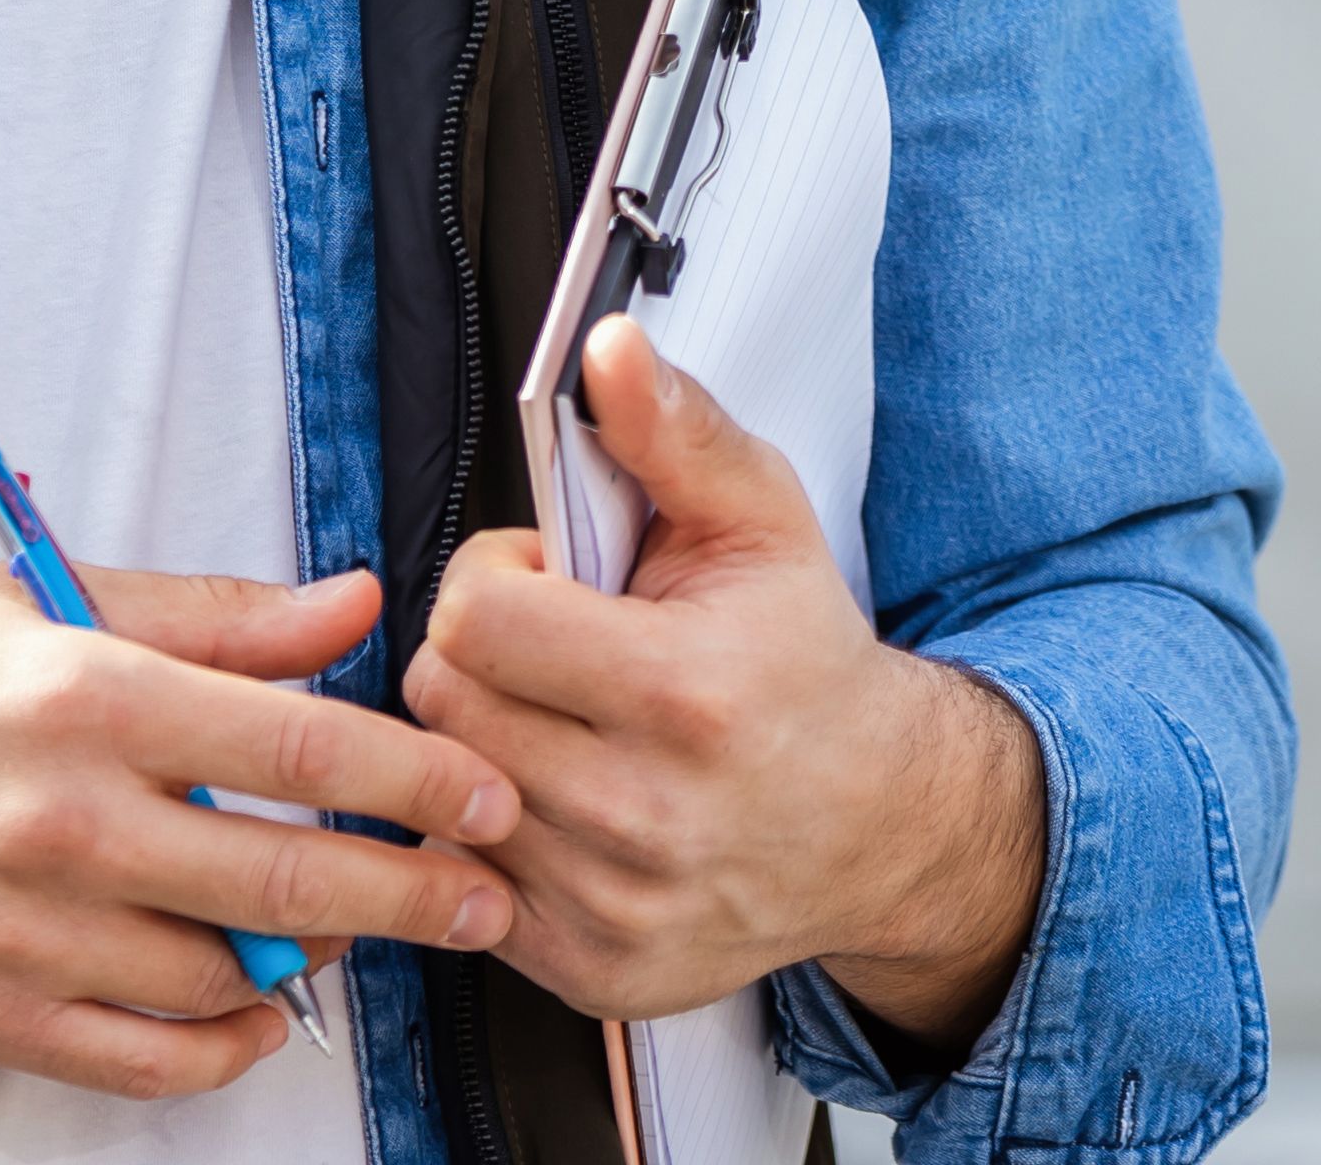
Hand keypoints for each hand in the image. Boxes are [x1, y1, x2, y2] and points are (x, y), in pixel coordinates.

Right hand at [0, 563, 520, 1097]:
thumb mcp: (37, 597)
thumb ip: (211, 614)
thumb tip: (344, 608)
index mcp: (79, 696)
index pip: (294, 744)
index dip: (411, 777)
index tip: (478, 791)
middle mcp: (60, 821)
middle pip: (284, 876)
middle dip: (411, 892)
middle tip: (480, 896)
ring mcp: (23, 931)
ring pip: (223, 973)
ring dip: (309, 960)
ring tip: (347, 931)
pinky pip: (146, 1057)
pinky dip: (220, 1044)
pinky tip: (252, 1009)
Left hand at [404, 325, 1046, 1048]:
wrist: (878, 823)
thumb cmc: (805, 667)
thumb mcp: (757, 520)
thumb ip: (670, 429)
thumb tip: (605, 351)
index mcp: (685, 695)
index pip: (477, 620)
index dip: (497, 579)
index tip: (545, 581)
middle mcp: (648, 815)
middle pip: (443, 703)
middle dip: (479, 656)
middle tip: (551, 649)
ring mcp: (617, 905)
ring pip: (445, 793)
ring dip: (484, 744)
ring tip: (562, 719)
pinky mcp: (592, 970)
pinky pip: (465, 880)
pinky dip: (494, 832)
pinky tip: (560, 796)